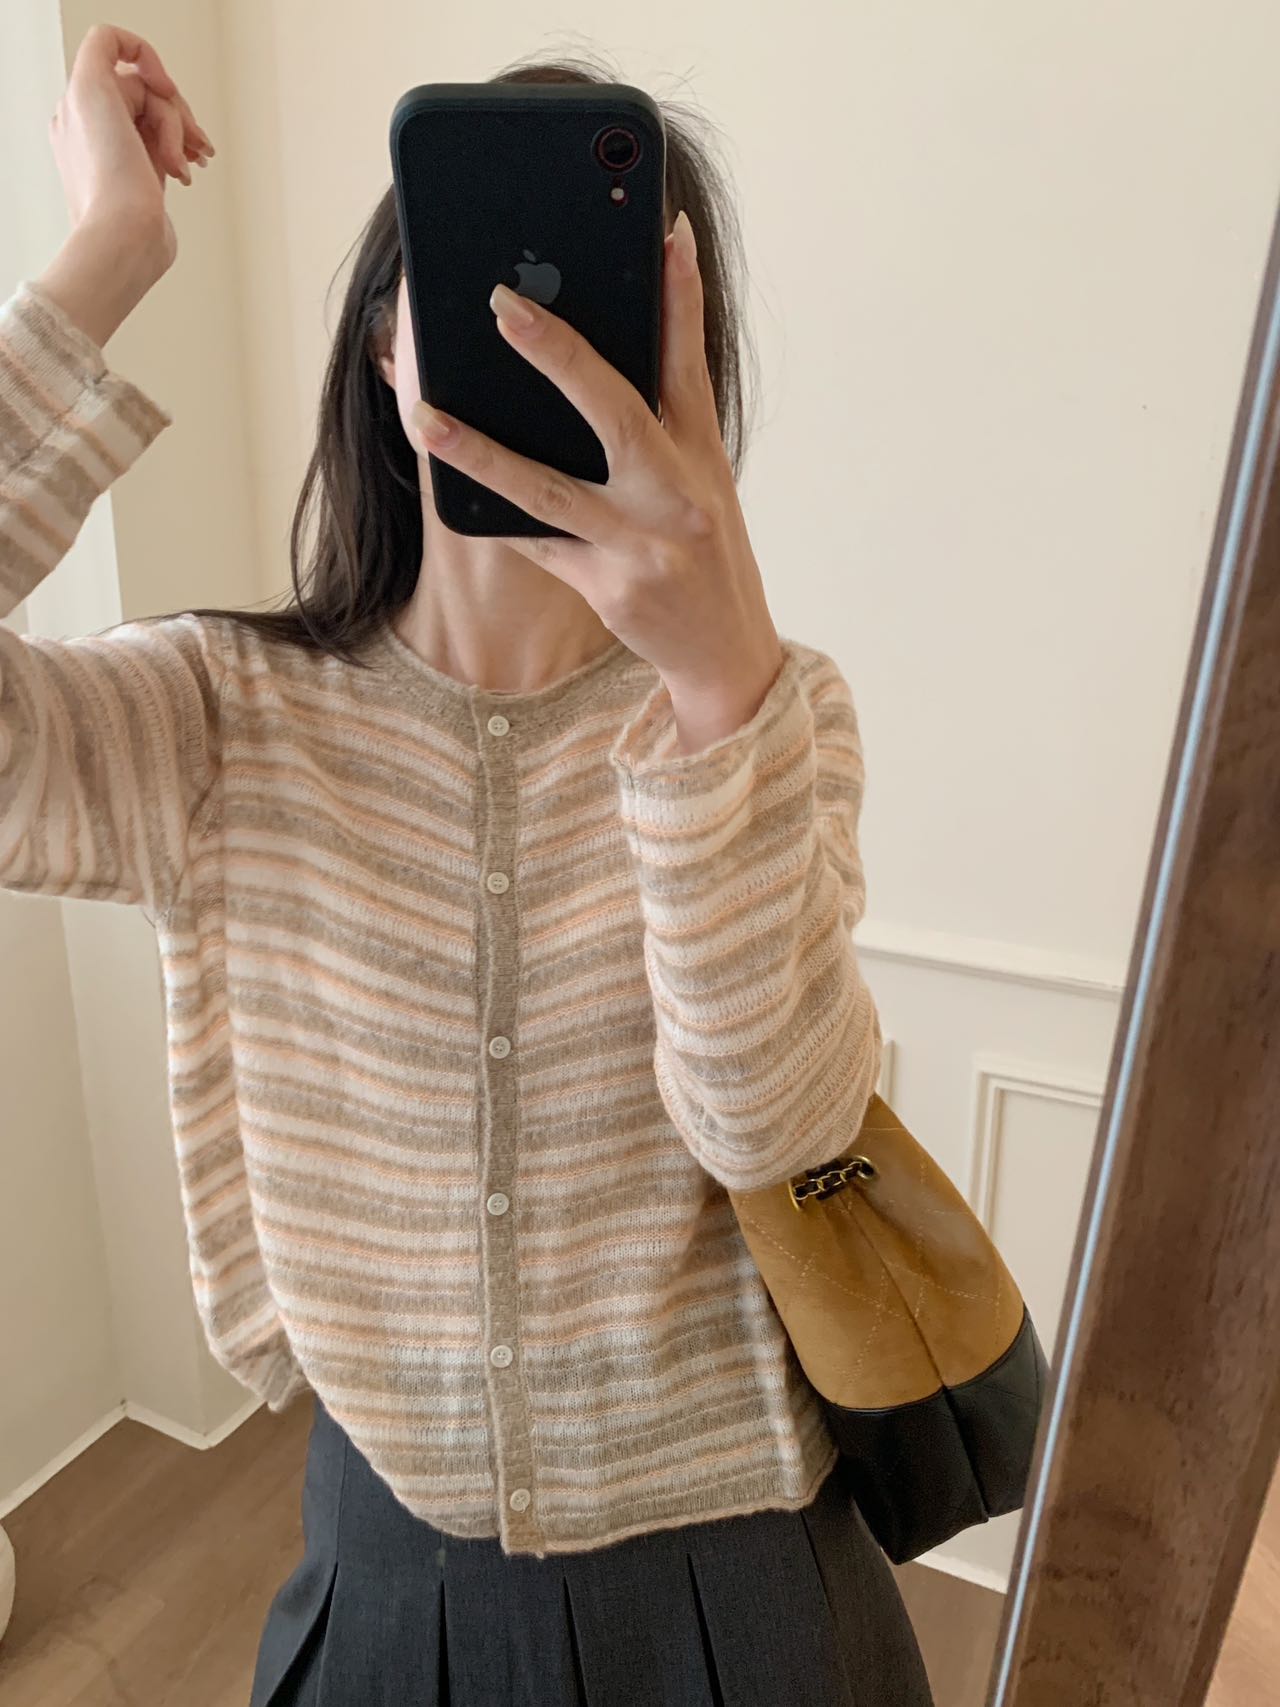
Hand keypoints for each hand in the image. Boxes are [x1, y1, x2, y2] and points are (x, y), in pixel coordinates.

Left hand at [37, 24, 213, 345]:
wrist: (126, 238)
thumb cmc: (109, 178)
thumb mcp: (91, 88)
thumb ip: (104, 48)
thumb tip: (138, 59)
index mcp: (80, 99)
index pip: (122, 55)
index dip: (151, 63)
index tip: (167, 89)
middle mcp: (96, 123)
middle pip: (150, 91)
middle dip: (176, 114)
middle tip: (190, 141)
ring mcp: (120, 151)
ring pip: (164, 121)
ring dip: (184, 138)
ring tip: (192, 164)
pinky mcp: (142, 177)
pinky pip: (169, 150)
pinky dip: (182, 157)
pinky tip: (186, 175)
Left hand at [409, 209, 784, 749]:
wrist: (726, 652)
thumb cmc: (704, 553)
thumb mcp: (703, 480)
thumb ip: (665, 419)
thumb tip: (612, 356)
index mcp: (702, 455)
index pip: (690, 362)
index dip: (680, 295)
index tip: (663, 231)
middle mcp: (676, 494)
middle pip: (615, 411)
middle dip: (558, 355)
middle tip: (502, 306)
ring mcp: (641, 545)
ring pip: (549, 490)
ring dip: (482, 452)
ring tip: (429, 417)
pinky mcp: (607, 589)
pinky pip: (536, 544)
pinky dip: (496, 516)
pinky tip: (452, 489)